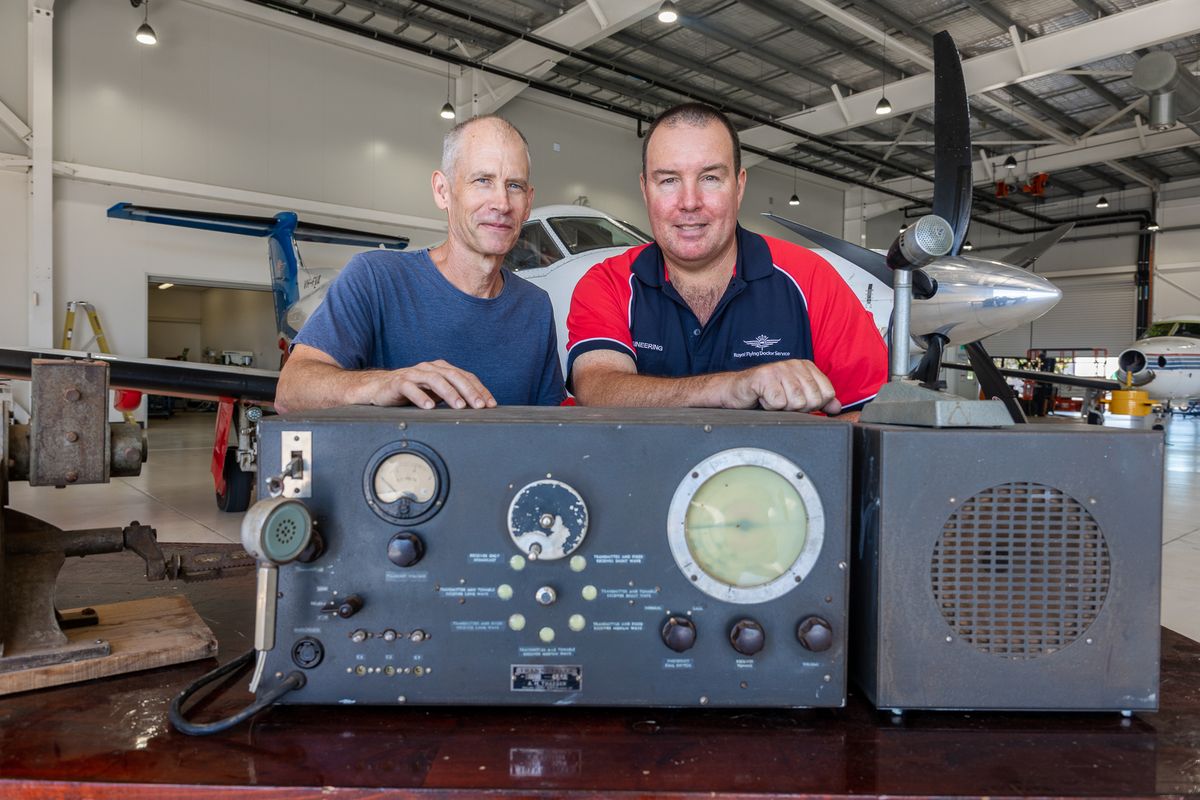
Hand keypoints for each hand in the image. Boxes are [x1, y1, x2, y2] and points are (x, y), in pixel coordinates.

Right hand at [373, 360, 496, 409]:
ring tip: (459, 405)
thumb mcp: (435, 393)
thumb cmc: (411, 391)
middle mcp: (429, 368)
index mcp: (441, 369)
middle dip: (469, 391)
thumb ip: (453, 395)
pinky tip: (429, 407)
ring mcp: (414, 374)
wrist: (380, 388)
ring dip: (449, 393)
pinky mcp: (399, 382)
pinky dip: (421, 396)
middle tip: (479, 406)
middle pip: (453, 376)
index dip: (479, 389)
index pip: (465, 376)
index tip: (490, 403)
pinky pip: (410, 388)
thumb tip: (477, 408)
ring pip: (435, 380)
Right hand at [725, 359, 840, 413]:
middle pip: (813, 400)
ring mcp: (779, 369)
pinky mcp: (764, 377)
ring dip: (782, 408)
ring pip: (796, 402)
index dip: (813, 405)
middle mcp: (794, 364)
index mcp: (806, 367)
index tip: (797, 402)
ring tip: (773, 399)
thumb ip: (819, 401)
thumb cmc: (766, 394)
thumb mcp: (796, 397)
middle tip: (783, 401)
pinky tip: (763, 399)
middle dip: (797, 408)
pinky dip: (769, 407)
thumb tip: (837, 408)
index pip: (827, 393)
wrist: (737, 392)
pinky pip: (778, 403)